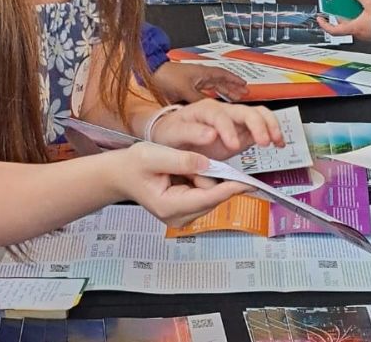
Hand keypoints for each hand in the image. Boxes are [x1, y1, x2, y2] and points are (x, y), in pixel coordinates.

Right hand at [120, 143, 250, 227]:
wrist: (122, 174)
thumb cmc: (134, 165)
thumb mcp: (154, 155)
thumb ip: (181, 160)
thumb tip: (208, 163)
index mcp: (169, 206)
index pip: (207, 198)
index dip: (229, 188)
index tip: (249, 182)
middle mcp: (178, 217)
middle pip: (211, 196)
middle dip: (209, 175)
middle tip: (190, 160)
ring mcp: (183, 216)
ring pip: (209, 193)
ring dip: (203, 176)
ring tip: (180, 167)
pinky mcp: (186, 210)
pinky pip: (204, 192)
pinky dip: (200, 179)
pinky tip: (184, 172)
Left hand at [148, 98, 283, 159]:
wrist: (171, 137)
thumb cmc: (169, 132)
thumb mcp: (171, 133)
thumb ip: (190, 133)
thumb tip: (211, 134)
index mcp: (203, 110)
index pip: (220, 115)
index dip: (228, 129)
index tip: (233, 145)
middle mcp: (222, 111)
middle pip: (245, 110)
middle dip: (258, 124)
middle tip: (263, 141)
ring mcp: (233, 121)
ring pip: (258, 114)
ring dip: (269, 125)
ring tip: (276, 141)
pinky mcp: (240, 131)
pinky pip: (260, 126)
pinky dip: (271, 132)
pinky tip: (277, 142)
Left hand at [152, 61, 248, 101]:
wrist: (151, 73)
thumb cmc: (166, 76)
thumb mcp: (185, 89)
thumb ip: (198, 100)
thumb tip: (209, 109)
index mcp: (203, 73)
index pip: (224, 75)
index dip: (235, 80)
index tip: (244, 85)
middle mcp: (201, 76)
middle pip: (221, 81)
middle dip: (233, 87)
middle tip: (244, 93)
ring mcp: (194, 81)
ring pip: (214, 86)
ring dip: (224, 91)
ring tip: (233, 97)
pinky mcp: (187, 87)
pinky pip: (205, 91)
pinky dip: (212, 96)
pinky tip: (213, 102)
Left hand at [316, 0, 370, 39]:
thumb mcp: (369, 2)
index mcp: (354, 28)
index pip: (333, 30)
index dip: (324, 24)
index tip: (320, 18)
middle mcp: (359, 33)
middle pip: (344, 25)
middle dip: (341, 14)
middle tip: (339, 5)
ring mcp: (367, 33)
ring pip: (354, 24)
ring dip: (352, 14)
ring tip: (353, 3)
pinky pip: (363, 24)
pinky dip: (361, 16)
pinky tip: (365, 8)